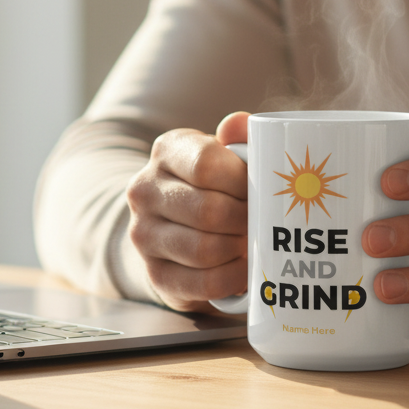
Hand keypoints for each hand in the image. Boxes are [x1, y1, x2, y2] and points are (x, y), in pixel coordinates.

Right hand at [126, 112, 248, 310]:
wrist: (176, 222)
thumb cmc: (214, 182)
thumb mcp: (224, 152)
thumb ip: (239, 134)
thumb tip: (238, 124)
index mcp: (166, 151)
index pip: (205, 163)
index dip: (241, 180)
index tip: (260, 188)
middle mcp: (144, 190)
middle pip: (207, 211)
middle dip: (245, 219)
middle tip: (264, 221)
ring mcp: (144, 234)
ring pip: (203, 250)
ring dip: (238, 249)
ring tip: (254, 242)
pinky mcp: (155, 275)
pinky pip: (202, 283)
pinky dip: (232, 278)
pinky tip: (245, 268)